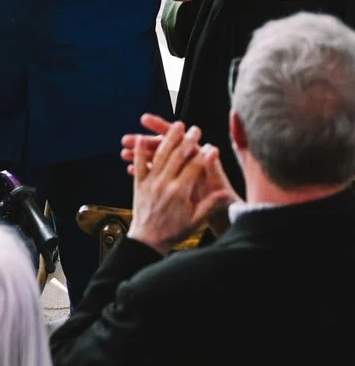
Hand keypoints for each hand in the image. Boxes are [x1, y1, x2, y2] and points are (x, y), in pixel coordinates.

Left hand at [124, 118, 235, 252]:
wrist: (148, 240)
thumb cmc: (174, 231)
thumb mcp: (195, 221)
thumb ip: (210, 205)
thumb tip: (226, 193)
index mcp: (180, 192)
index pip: (194, 168)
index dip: (204, 156)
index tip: (212, 146)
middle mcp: (164, 184)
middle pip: (177, 157)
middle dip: (187, 141)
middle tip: (195, 129)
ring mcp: (150, 183)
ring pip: (159, 156)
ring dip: (167, 139)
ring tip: (175, 126)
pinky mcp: (138, 185)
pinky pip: (140, 165)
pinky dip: (139, 152)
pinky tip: (141, 138)